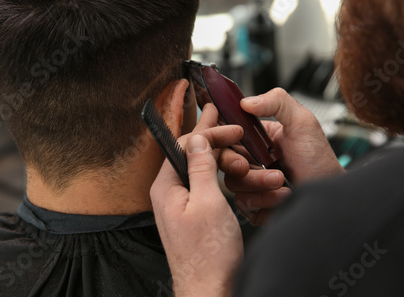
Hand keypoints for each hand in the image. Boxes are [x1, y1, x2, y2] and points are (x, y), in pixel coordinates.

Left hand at [151, 105, 243, 296]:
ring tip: (237, 147)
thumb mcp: (209, 202)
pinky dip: (218, 175)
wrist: (209, 290)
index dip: (208, 131)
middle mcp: (168, 194)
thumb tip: (197, 139)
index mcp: (166, 187)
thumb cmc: (208, 255)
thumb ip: (201, 167)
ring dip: (219, 158)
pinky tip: (230, 169)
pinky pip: (203, 186)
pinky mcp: (191, 215)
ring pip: (199, 170)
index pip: (183, 145)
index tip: (227, 123)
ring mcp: (180, 205)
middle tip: (234, 130)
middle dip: (214, 141)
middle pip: (190, 155)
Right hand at [220, 88, 343, 224]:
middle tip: (249, 165)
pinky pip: (243, 203)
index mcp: (256, 138)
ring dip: (257, 183)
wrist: (328, 192)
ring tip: (281, 181)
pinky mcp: (253, 204)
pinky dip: (263, 199)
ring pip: (232, 183)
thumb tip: (246, 101)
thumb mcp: (302, 122)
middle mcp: (250, 160)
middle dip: (237, 164)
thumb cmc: (319, 160)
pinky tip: (281, 195)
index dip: (223, 137)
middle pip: (223, 160)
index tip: (237, 138)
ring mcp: (250, 183)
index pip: (225, 134)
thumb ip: (277, 102)